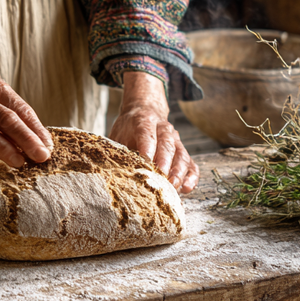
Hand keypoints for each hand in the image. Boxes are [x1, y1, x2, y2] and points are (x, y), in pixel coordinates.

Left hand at [109, 71, 198, 192]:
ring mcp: (176, 140)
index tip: (146, 162)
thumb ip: (116, 150)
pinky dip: (191, 177)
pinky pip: (191, 164)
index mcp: (144, 120)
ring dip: (179, 172)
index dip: (147, 147)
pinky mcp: (183, 151)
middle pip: (167, 144)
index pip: (146, 133)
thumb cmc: (128, 129)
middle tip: (161, 179)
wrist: (144, 111)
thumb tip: (108, 173)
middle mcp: (163, 128)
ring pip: (182, 154)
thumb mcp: (118, 134)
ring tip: (174, 186)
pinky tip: (186, 189)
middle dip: (165, 162)